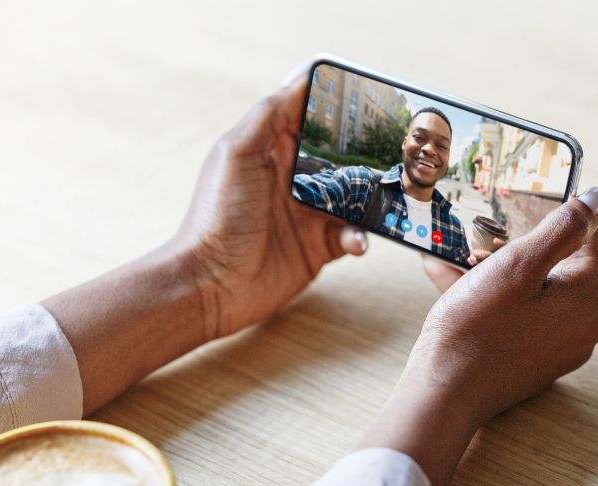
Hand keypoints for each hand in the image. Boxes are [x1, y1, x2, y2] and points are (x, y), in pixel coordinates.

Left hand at [43, 72, 366, 414]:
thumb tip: (302, 76)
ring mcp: (308, 214)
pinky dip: (360, 236)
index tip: (368, 96)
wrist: (215, 284)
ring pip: (354, 197)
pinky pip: (351, 235)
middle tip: (397, 148)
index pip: (311, 118)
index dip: (337, 106)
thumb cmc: (218, 216)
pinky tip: (356, 241)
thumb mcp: (237, 154)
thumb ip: (268, 116)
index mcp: (273, 151)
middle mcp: (294, 180)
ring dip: (371, 197)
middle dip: (367, 152)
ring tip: (386, 198)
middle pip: (340, 157)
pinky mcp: (318, 247)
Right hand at [361, 199, 597, 485]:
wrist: (444, 390)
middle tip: (502, 236)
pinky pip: (522, 313)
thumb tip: (594, 200)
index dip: (583, 217)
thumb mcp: (514, 267)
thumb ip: (560, 231)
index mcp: (586, 298)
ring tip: (466, 259)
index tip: (564, 207)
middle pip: (570, 268)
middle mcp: (581, 324)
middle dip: (535, 246)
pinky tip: (454, 280)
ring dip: (506, 269)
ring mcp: (555, 342)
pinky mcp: (530, 354)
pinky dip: (496, 295)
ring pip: (540, 290)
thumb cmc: (474, 331)